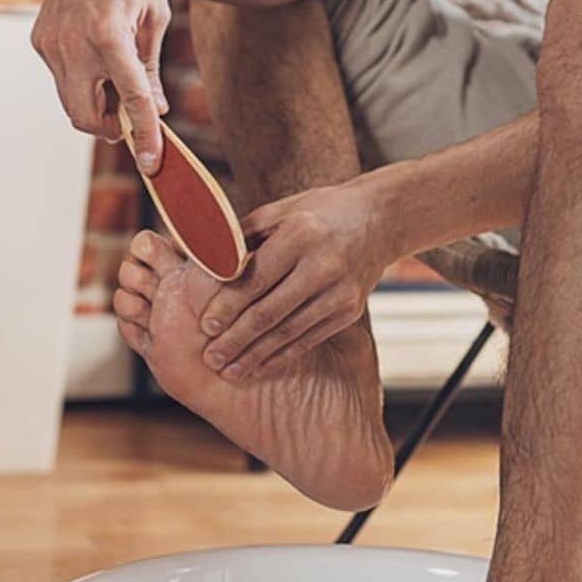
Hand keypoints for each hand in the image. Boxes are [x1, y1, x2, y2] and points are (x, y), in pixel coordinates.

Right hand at [30, 0, 170, 171]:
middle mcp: (73, 41)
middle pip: (85, 116)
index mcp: (108, 34)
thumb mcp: (156, 19)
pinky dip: (81, 82)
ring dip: (96, 106)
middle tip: (132, 120)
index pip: (130, 99)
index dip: (145, 134)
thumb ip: (150, 68)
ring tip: (118, 82)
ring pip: (70, 101)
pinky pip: (61, 78)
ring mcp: (50, 41)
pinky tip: (98, 57)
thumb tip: (156, 110)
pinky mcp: (39, 39)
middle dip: (111, 129)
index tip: (154, 162)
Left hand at [196, 178, 401, 378]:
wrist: (378, 220)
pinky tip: (260, 365)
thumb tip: (202, 264)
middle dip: (235, 338)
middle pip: (269, 311)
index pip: (255, 279)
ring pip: (288, 332)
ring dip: (255, 355)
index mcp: (300, 234)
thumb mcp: (281, 211)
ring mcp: (340, 291)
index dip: (227, 305)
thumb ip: (243, 237)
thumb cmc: (319, 212)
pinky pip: (309, 338)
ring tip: (230, 370)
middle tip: (209, 357)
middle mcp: (324, 264)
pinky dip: (282, 355)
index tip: (205, 325)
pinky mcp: (350, 311)